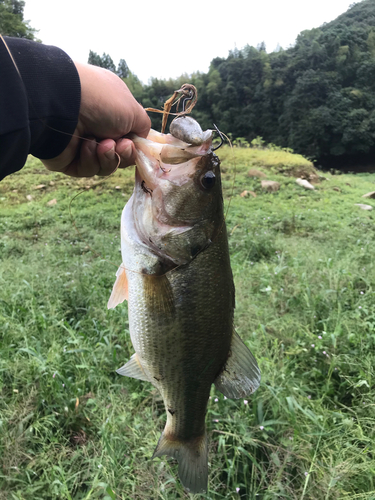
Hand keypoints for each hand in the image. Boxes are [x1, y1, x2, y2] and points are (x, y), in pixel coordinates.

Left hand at [42, 62, 150, 176]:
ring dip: (107, 157)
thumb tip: (141, 140)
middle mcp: (96, 126)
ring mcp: (81, 143)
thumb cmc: (101, 101)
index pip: (129, 136)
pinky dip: (90, 159)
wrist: (63, 105)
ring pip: (105, 165)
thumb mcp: (133, 110)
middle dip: (123, 153)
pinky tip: (85, 145)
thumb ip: (143, 127)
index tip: (135, 144)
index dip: (135, 145)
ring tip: (103, 144)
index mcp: (111, 111)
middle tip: (121, 145)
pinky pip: (88, 169)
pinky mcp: (68, 160)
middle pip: (119, 155)